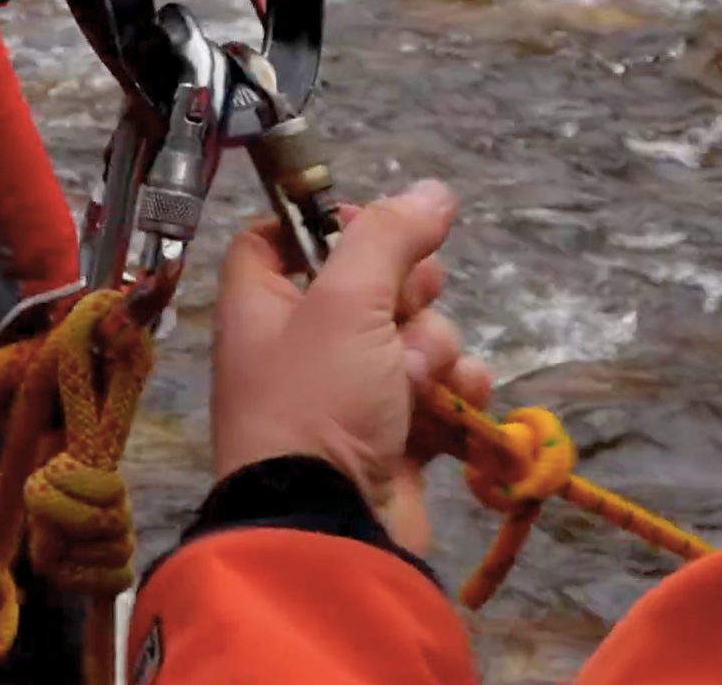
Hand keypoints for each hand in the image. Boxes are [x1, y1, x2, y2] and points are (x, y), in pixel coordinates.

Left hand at [211, 180, 492, 553]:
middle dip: (410, 292)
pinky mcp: (392, 440)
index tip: (372, 225)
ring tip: (421, 378)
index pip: (275, 239)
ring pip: (413, 338)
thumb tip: (433, 190)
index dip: (325, 224)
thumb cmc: (315, 404)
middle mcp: (299, 347)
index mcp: (262, 306)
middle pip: (368, 285)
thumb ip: (389, 238)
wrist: (330, 530)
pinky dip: (454, 394)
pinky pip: (436, 394)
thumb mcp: (346, 303)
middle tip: (413, 301)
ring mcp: (347, 397)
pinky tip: (460, 403)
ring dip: (435, 349)